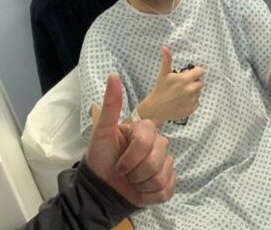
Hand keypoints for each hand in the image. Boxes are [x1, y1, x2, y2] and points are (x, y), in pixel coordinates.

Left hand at [84, 74, 175, 206]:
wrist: (101, 188)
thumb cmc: (102, 157)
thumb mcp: (102, 132)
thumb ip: (111, 105)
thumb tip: (113, 75)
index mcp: (145, 130)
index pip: (148, 141)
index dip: (132, 156)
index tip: (118, 164)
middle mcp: (159, 144)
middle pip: (158, 159)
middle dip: (136, 172)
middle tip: (124, 173)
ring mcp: (165, 164)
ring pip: (163, 175)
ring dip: (142, 184)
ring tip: (131, 182)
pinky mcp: (168, 184)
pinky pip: (167, 189)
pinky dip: (150, 195)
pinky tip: (140, 191)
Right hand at [141, 46, 203, 124]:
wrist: (156, 109)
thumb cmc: (160, 90)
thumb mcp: (163, 73)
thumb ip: (167, 59)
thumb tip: (164, 47)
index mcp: (186, 79)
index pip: (200, 71)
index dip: (195, 71)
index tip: (190, 73)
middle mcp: (191, 90)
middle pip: (200, 82)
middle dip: (194, 81)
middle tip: (184, 83)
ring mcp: (192, 100)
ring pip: (198, 92)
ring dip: (193, 91)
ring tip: (181, 92)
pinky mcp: (192, 108)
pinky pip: (197, 101)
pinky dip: (192, 100)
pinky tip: (182, 100)